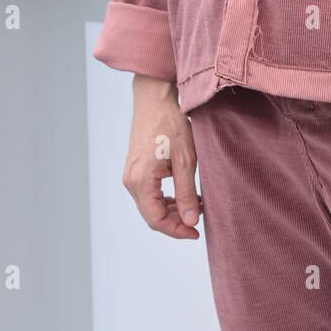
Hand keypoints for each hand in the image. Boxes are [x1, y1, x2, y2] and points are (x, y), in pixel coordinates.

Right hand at [123, 74, 202, 237]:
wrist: (156, 98)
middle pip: (152, 215)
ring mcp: (131, 174)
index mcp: (140, 181)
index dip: (177, 230)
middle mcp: (131, 181)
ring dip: (173, 209)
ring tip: (196, 204)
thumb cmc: (170, 124)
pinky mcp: (136, 168)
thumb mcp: (185, 160)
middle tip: (200, 218)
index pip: (156, 220)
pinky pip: (150, 193)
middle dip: (177, 221)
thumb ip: (187, 193)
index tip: (196, 232)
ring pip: (151, 205)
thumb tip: (190, 222)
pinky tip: (185, 193)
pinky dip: (167, 198)